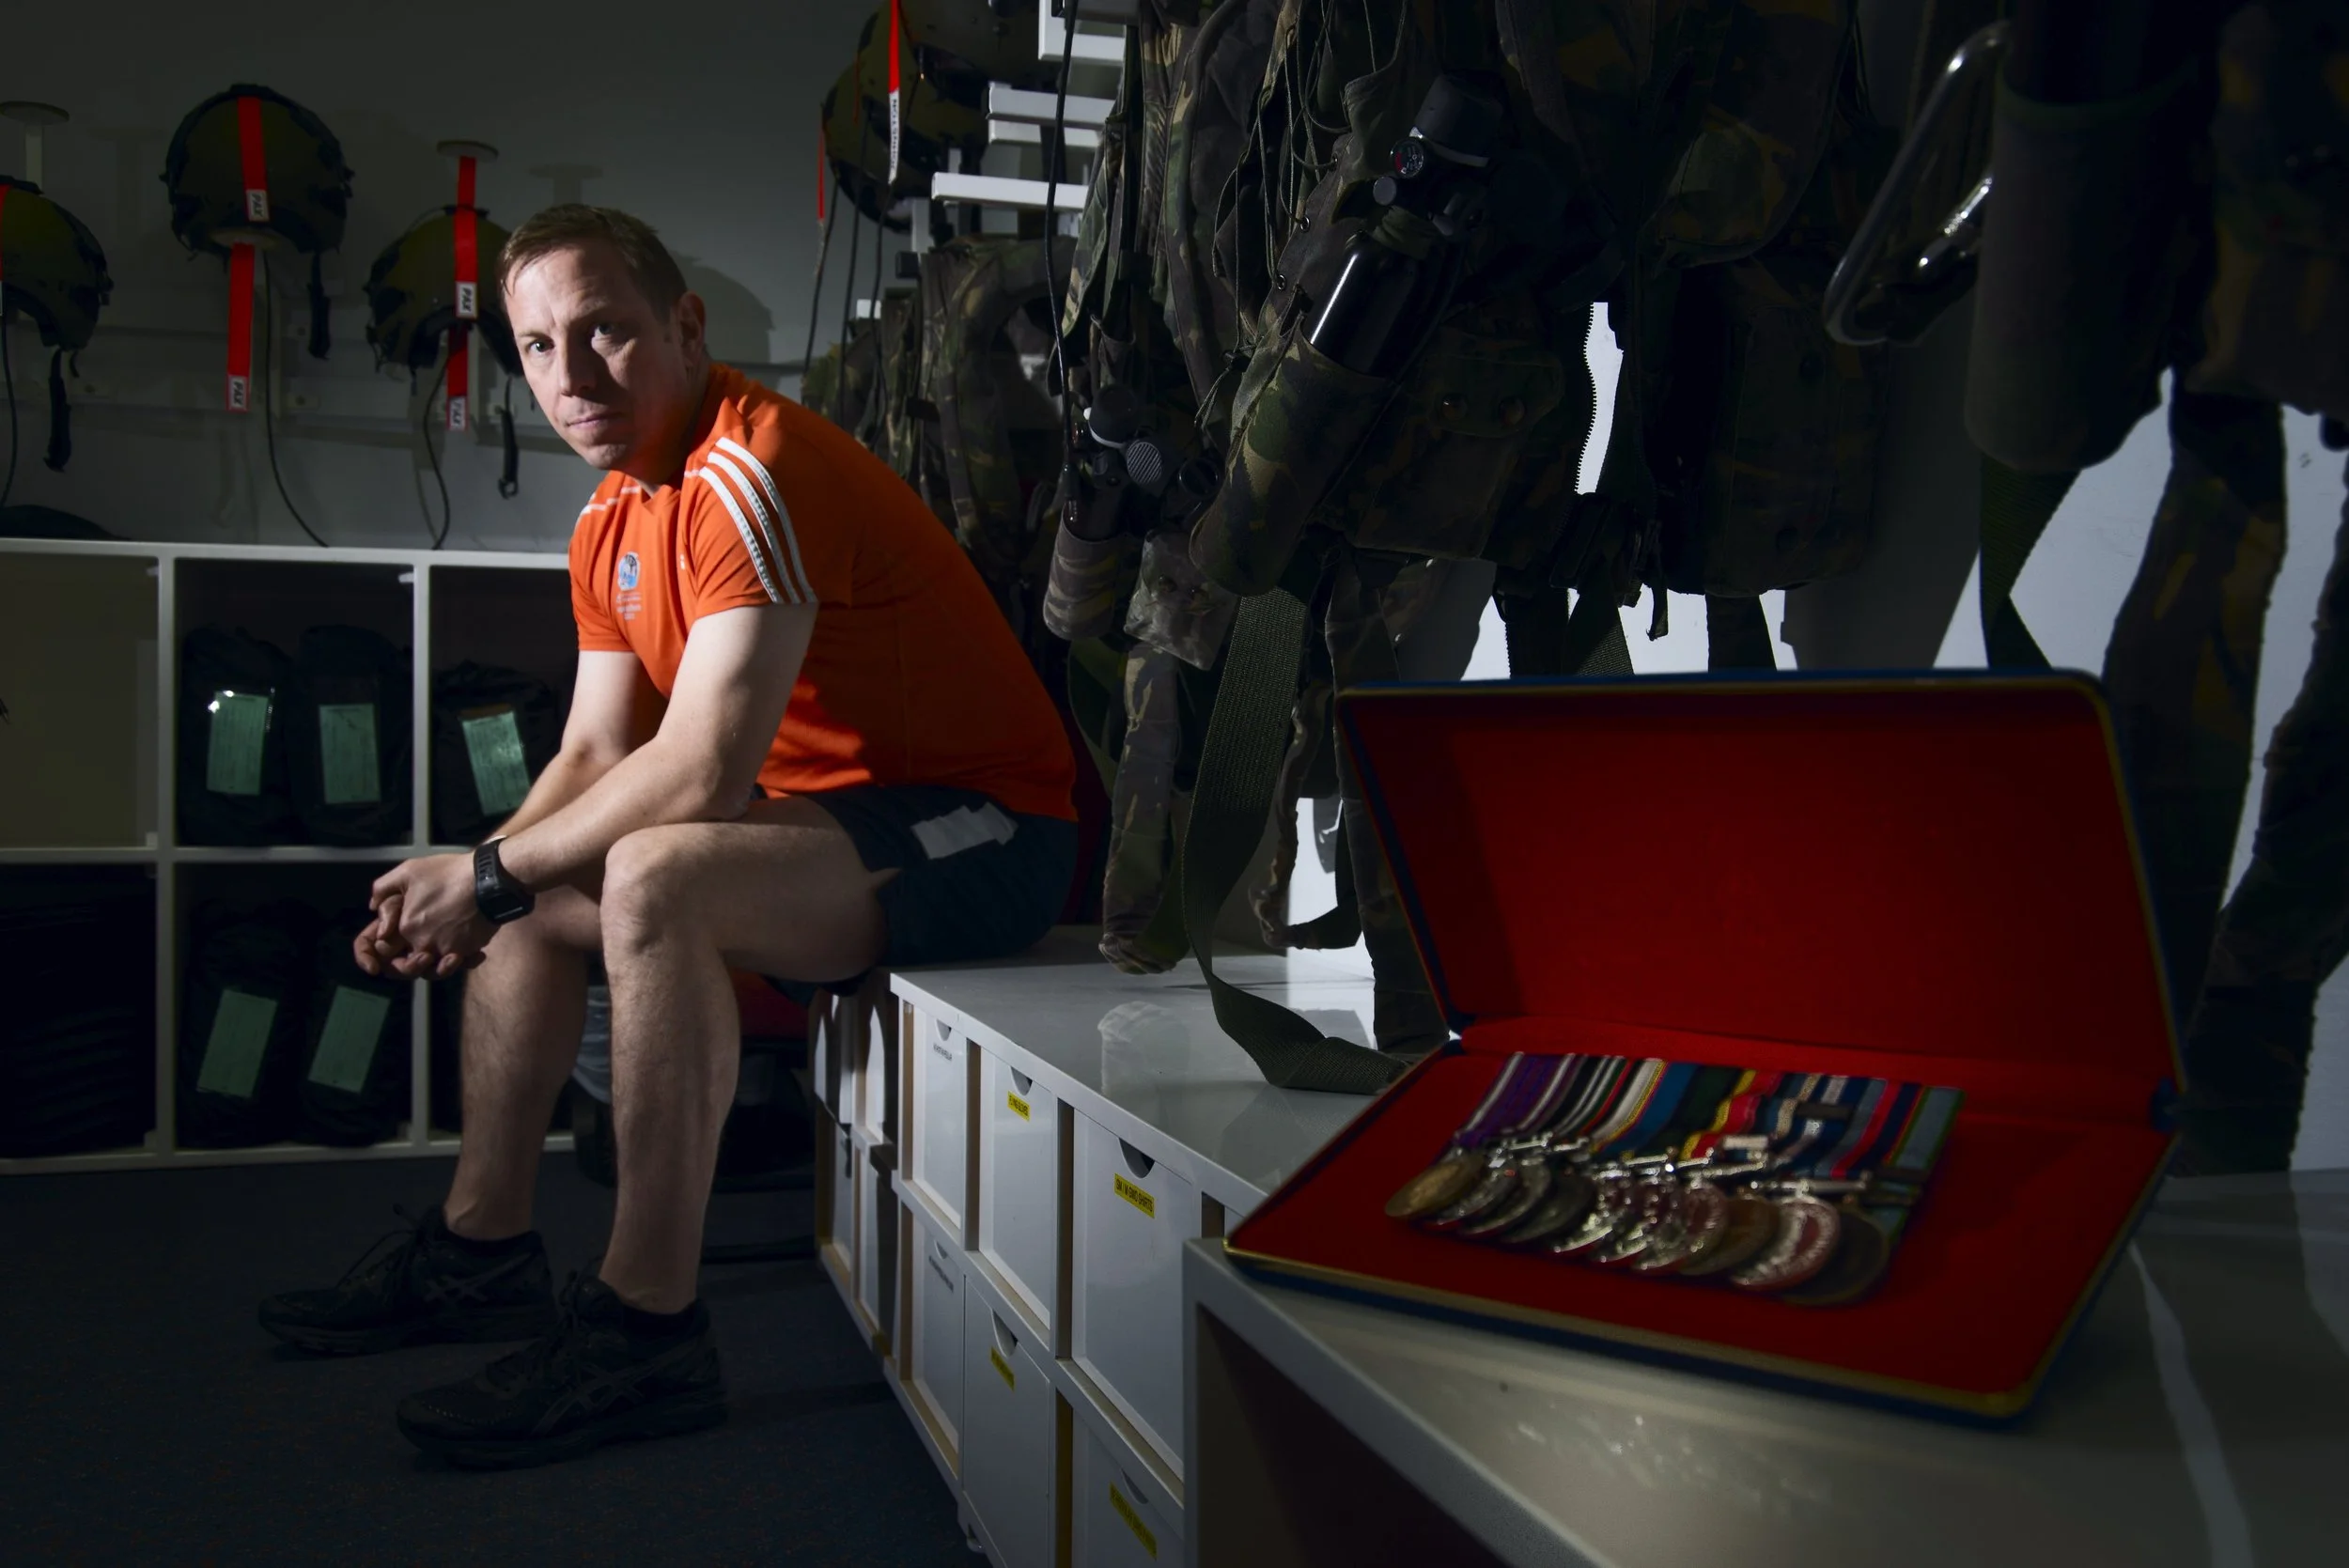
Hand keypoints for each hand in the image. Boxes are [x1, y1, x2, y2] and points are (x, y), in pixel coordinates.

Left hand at [360, 854, 495, 979]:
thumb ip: (383, 888)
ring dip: (440, 964)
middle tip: (424, 951)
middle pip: (413, 964)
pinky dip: (463, 959)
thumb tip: (373, 906)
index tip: (398, 939)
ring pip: (437, 968)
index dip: (390, 946)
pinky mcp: (468, 950)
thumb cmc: (448, 873)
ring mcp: (447, 949)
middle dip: (416, 961)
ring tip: (447, 954)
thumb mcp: (408, 871)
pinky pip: (460, 963)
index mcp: (406, 927)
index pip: (389, 950)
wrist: (488, 879)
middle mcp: (424, 943)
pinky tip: (467, 951)